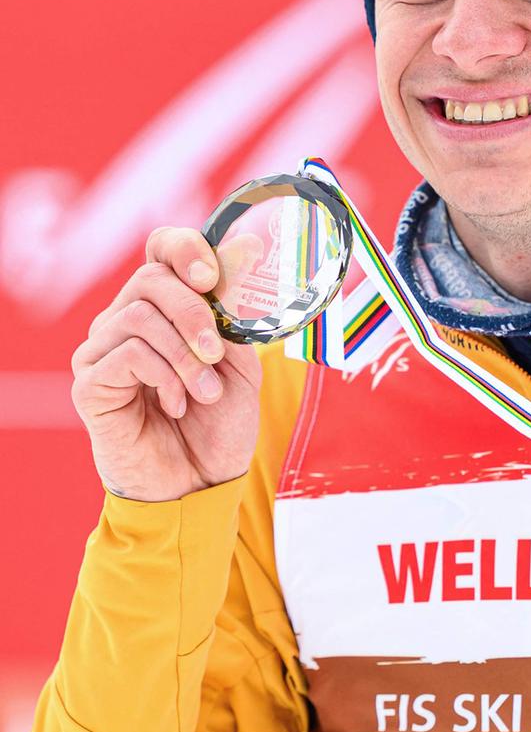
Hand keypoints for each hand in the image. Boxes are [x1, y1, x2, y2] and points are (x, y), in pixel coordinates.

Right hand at [71, 226, 261, 502]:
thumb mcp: (241, 365)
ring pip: (138, 315)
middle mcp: (126, 321)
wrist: (202, 483)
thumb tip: (241, 257)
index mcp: (166, 309)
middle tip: (217, 352)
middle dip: (194, 311)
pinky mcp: (90, 384)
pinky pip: (125, 353)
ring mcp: (102, 351)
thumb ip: (234, 318)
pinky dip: (164, 376)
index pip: (160, 250)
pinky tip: (178, 405)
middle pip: (150, 278)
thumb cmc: (219, 423)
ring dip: (184, 354)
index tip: (212, 275)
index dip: (184, 248)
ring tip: (205, 392)